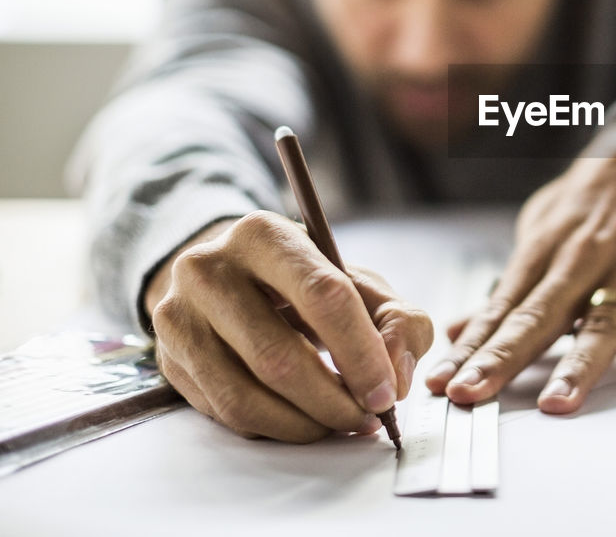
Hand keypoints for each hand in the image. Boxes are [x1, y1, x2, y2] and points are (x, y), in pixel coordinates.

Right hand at [144, 211, 433, 441]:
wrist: (229, 277)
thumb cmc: (305, 282)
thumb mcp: (361, 284)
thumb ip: (399, 321)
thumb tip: (395, 376)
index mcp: (264, 234)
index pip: (322, 295)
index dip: (360, 354)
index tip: (385, 393)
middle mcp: (209, 269)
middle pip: (278, 356)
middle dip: (333, 400)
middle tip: (366, 418)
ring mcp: (179, 316)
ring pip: (245, 395)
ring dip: (304, 424)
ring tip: (340, 423)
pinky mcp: (169, 358)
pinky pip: (225, 412)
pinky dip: (274, 428)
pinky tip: (303, 421)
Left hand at [426, 110, 615, 412]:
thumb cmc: (599, 199)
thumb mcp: (545, 229)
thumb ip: (509, 286)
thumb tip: (458, 329)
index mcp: (547, 249)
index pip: (502, 307)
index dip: (470, 347)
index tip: (439, 383)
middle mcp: (585, 256)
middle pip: (539, 315)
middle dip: (502, 357)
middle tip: (469, 394)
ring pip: (605, 319)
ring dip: (579, 363)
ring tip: (556, 404)